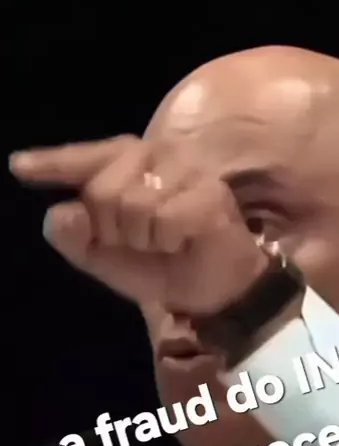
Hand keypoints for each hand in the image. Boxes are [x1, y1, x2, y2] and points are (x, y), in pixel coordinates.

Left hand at [9, 135, 267, 314]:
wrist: (212, 291)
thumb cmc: (160, 265)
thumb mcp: (106, 259)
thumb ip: (75, 239)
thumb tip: (61, 213)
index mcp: (124, 163)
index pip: (82, 160)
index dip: (51, 164)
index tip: (18, 167)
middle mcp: (154, 154)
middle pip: (102, 192)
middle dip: (115, 230)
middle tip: (144, 240)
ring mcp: (185, 168)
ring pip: (134, 205)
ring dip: (146, 239)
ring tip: (166, 241)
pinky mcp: (209, 191)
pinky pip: (166, 219)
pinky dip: (170, 241)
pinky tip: (186, 241)